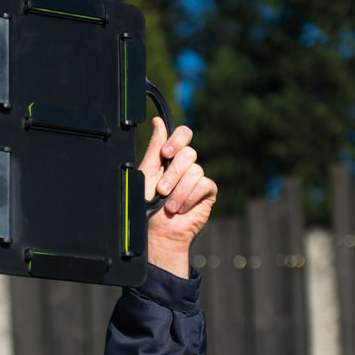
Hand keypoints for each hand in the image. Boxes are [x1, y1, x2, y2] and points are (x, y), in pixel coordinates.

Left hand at [139, 119, 216, 277]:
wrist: (157, 234)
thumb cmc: (147, 207)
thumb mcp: (147, 175)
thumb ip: (154, 149)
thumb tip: (158, 121)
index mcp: (170, 158)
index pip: (183, 135)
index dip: (177, 140)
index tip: (166, 154)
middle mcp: (185, 166)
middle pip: (188, 153)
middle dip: (173, 174)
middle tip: (161, 191)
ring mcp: (197, 178)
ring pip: (195, 170)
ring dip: (178, 191)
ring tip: (168, 207)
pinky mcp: (207, 192)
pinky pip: (204, 185)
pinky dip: (188, 198)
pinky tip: (180, 209)